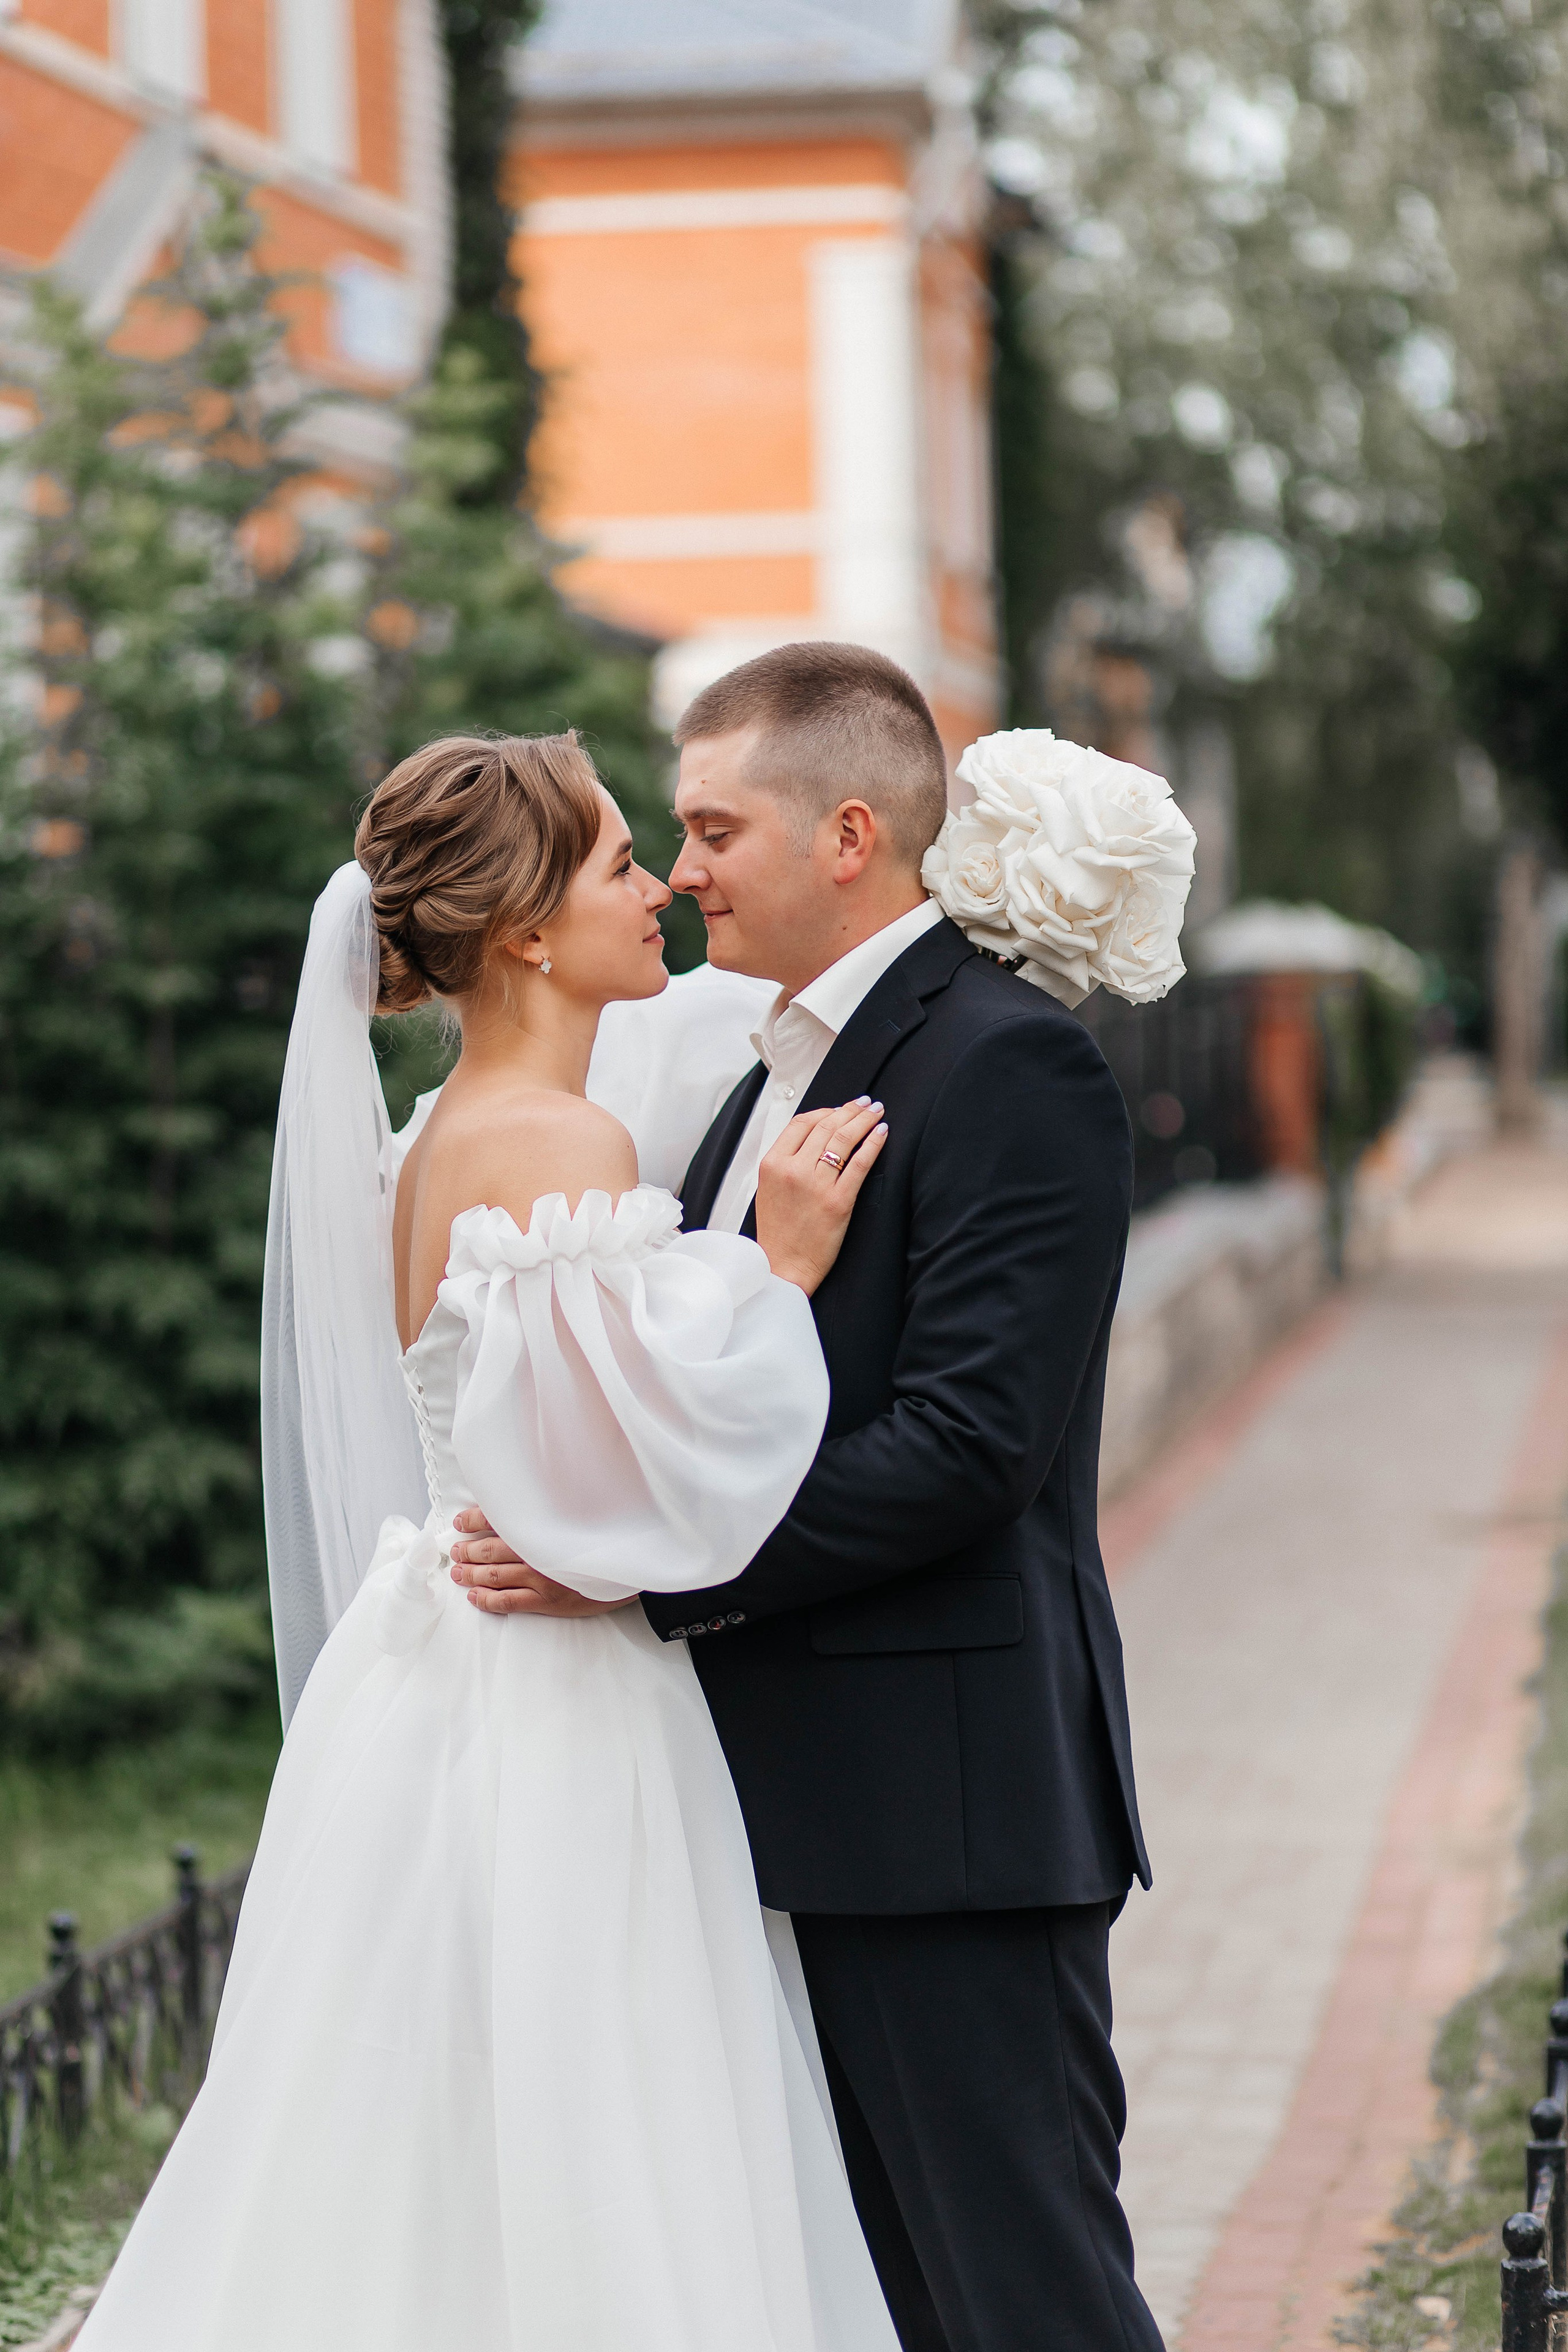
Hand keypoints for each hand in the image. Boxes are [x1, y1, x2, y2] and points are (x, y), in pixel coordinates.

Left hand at [449, 1510, 637, 1615]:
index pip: (497, 1519)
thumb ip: (547, 1513)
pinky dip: (487, 1600)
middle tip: (454, 1551)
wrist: (631, 1567)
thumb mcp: (577, 1515)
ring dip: (470, 1575)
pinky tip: (474, 1597)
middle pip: (489, 1550)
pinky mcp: (547, 1601)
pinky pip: (508, 1602)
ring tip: (457, 1573)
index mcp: (541, 1527)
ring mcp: (540, 1578)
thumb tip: (518, 1506)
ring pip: (493, 1576)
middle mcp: (537, 1551)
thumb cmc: (603, 1539)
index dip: (473, 1520)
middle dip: (466, 1550)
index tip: (460, 1520)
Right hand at [755, 1098, 888, 1294]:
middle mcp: (793, 1170)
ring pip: (843, 1139)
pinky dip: (872, 1144)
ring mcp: (816, 1185)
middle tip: (865, 1103)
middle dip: (849, 1110)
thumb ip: (785, 1161)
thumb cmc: (778, 1233)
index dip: (825, 1110)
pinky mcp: (838, 1201)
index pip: (801, 1123)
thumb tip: (812, 1137)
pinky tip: (881, 1133)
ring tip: (875, 1112)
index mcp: (773, 1164)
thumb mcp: (768, 1189)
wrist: (783, 1267)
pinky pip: (859, 1164)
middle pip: (825, 1126)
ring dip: (863, 1120)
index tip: (839, 1108)